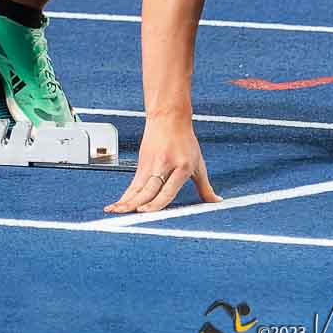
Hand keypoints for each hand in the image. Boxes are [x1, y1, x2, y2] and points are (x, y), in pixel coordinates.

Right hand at [105, 111, 221, 212]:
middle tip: (133, 214)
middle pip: (150, 188)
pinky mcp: (141, 165)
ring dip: (126, 201)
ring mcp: (151, 165)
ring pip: (137, 187)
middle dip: (140, 203)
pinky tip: (116, 206)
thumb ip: (205, 187)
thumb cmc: (185, 141)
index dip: (157, 201)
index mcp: (182, 167)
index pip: (168, 189)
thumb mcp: (198, 163)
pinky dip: (124, 196)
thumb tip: (217, 202)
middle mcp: (165, 166)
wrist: (168, 118)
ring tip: (115, 212)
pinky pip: (133, 185)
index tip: (146, 211)